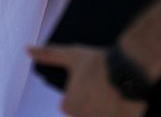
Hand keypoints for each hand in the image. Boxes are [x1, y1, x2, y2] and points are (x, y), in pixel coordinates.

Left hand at [28, 45, 145, 116]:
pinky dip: (117, 108)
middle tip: (105, 82)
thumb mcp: (73, 55)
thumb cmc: (100, 63)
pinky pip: (113, 114)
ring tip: (115, 88)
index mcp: (68, 106)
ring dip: (107, 104)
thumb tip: (28, 49)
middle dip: (95, 97)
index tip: (92, 78)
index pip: (72, 100)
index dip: (83, 87)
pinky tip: (121, 96)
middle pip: (87, 107)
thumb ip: (49, 54)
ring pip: (100, 112)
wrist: (132, 69)